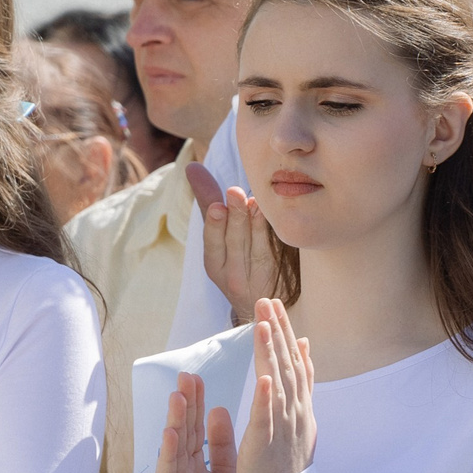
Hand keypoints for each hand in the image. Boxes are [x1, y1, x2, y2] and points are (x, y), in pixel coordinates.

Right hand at [152, 372, 244, 472]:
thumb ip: (223, 449)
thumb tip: (220, 410)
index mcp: (197, 466)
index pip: (194, 428)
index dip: (195, 404)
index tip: (197, 377)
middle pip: (182, 433)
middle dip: (184, 405)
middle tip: (185, 375)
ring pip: (172, 451)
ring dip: (174, 423)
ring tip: (177, 397)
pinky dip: (168, 455)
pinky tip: (170, 434)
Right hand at [202, 176, 282, 324]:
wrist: (261, 304)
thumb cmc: (237, 260)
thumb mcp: (219, 238)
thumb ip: (209, 203)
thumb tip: (193, 168)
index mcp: (215, 264)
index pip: (212, 243)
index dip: (214, 226)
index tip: (216, 207)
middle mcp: (233, 275)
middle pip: (235, 242)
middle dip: (235, 217)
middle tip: (236, 194)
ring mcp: (257, 280)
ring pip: (257, 248)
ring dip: (256, 224)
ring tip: (255, 202)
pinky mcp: (279, 281)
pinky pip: (278, 256)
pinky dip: (275, 236)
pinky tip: (275, 218)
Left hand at [234, 299, 316, 472]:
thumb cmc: (289, 462)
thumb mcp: (301, 416)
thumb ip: (302, 382)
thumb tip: (304, 346)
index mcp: (300, 405)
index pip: (294, 361)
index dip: (285, 332)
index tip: (275, 305)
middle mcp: (296, 410)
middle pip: (287, 365)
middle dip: (277, 332)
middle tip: (266, 301)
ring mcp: (284, 426)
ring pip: (278, 384)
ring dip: (271, 353)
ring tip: (262, 324)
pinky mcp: (267, 444)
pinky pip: (267, 418)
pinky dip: (266, 397)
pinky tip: (264, 376)